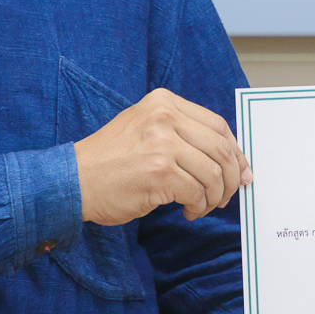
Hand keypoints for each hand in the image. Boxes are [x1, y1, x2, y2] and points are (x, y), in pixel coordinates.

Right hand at [71, 88, 249, 224]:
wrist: (73, 181)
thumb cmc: (110, 160)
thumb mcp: (146, 128)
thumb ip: (183, 133)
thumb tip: (230, 159)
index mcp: (164, 102)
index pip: (218, 124)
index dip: (235, 151)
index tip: (241, 170)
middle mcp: (164, 117)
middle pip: (221, 148)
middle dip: (231, 177)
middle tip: (227, 195)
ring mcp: (162, 143)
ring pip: (213, 172)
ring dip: (214, 196)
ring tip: (201, 206)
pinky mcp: (159, 172)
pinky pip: (196, 192)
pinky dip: (198, 206)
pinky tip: (187, 211)